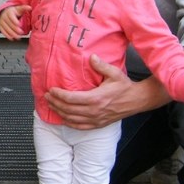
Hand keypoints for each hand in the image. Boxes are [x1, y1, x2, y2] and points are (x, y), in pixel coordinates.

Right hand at [0, 5, 30, 40]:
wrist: (4, 13)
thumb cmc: (13, 12)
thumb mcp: (18, 9)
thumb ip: (24, 8)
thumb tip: (30, 7)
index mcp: (9, 12)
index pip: (11, 16)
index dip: (14, 21)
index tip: (19, 24)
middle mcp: (4, 17)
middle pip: (9, 23)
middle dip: (15, 29)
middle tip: (21, 32)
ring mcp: (1, 22)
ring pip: (6, 28)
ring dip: (12, 33)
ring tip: (18, 37)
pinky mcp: (0, 26)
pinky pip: (3, 31)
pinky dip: (7, 35)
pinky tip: (12, 38)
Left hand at [45, 54, 164, 128]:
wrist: (137, 100)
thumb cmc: (125, 86)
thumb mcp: (114, 73)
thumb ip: (101, 65)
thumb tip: (91, 57)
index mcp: (96, 98)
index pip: (71, 98)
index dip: (59, 95)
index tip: (51, 89)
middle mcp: (94, 111)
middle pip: (68, 109)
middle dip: (55, 102)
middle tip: (46, 96)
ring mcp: (96, 119)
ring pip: (72, 119)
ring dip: (59, 112)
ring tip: (51, 105)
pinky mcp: (98, 124)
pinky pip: (80, 127)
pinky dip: (69, 123)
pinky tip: (63, 118)